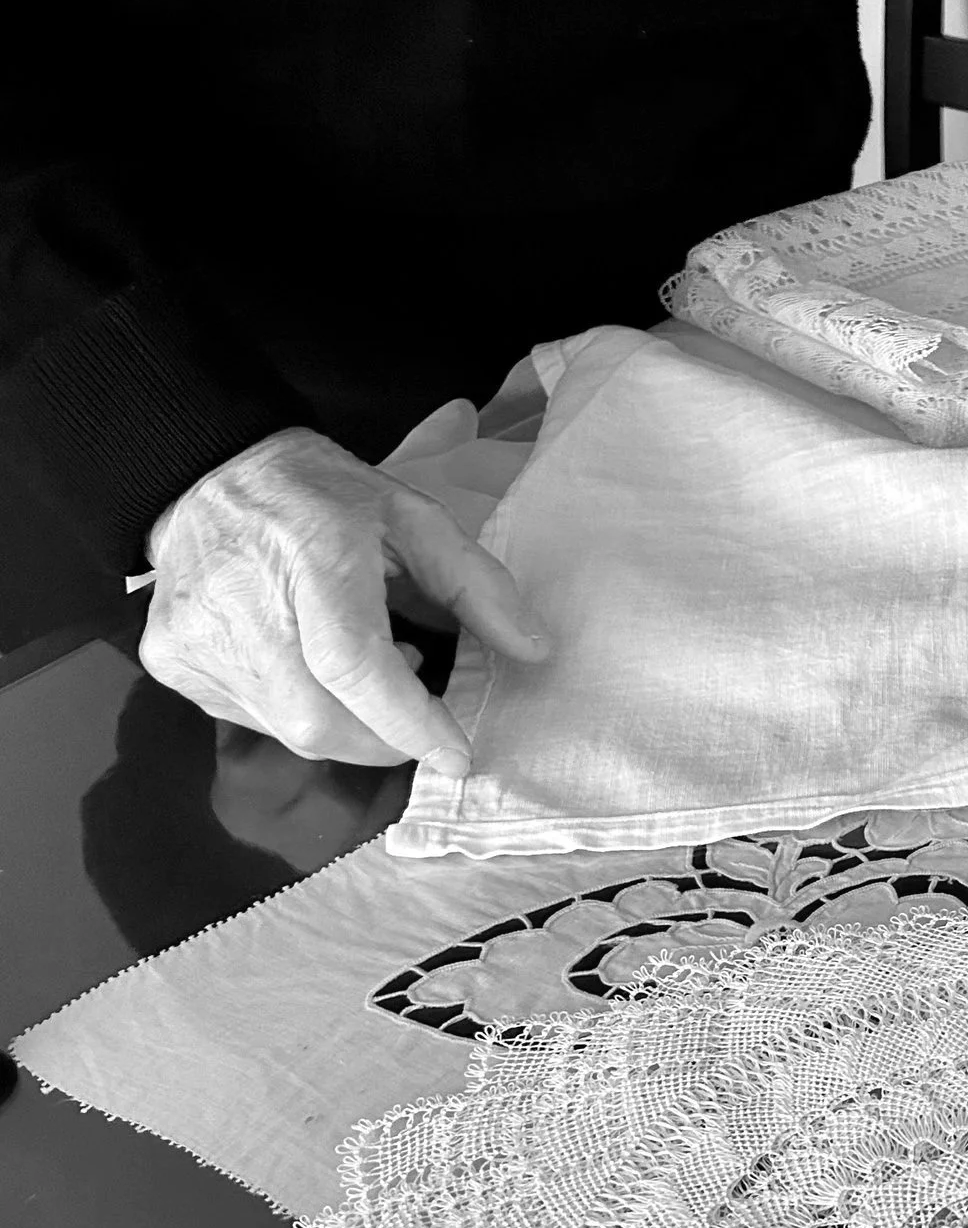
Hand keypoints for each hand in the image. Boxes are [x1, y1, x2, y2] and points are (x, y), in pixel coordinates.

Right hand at [139, 407, 549, 773]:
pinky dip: (300, 709)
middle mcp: (242, 608)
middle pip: (321, 722)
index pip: (355, 668)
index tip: (457, 753)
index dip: (410, 723)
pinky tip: (309, 663)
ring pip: (290, 732)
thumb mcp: (413, 518)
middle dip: (386, 736)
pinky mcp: (172, 662)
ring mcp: (197, 641)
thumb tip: (534, 650)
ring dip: (346, 723)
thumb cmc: (319, 497)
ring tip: (358, 662)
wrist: (204, 473)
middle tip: (412, 698)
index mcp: (309, 562)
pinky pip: (254, 718)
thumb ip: (477, 586)